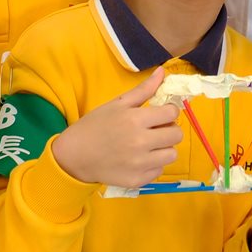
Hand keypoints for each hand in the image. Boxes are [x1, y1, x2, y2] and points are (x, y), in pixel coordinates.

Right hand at [49, 67, 180, 188]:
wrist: (75, 155)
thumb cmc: (95, 125)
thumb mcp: (117, 104)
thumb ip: (144, 89)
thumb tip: (163, 71)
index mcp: (136, 120)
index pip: (172, 113)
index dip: (169, 111)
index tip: (160, 114)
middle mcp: (141, 142)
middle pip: (176, 135)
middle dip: (169, 129)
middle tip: (155, 130)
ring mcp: (140, 164)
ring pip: (172, 155)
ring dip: (164, 148)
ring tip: (148, 145)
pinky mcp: (138, 180)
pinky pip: (159, 170)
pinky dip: (153, 164)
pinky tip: (139, 159)